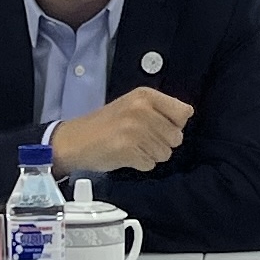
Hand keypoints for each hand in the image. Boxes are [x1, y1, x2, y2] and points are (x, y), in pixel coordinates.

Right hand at [50, 89, 192, 177]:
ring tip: (132, 146)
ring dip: (151, 154)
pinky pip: (150, 164)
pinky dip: (140, 164)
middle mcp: (141, 109)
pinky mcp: (128, 149)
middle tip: (141, 139)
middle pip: (176, 136)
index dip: (175, 124)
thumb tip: (185, 118)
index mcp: (145, 95)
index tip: (160, 126)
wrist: (75, 140)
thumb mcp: (132, 105)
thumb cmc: (104, 125)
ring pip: (165, 153)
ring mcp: (135, 129)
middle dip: (162, 143)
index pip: (184, 112)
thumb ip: (159, 109)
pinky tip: (126, 155)